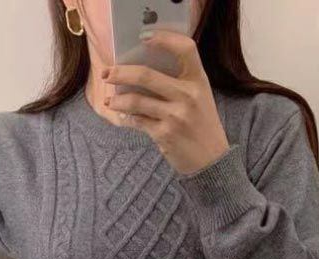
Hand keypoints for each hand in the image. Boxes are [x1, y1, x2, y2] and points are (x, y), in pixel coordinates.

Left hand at [101, 29, 229, 174]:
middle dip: (120, 73)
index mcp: (199, 81)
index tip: (144, 37)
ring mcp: (175, 116)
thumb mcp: (200, 97)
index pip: (185, 49)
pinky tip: (123, 116)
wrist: (212, 161)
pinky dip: (127, 118)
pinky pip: (137, 121)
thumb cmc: (203, 125)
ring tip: (110, 101)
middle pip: (146, 75)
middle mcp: (187, 96)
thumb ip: (180, 82)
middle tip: (107, 73)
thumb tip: (142, 71)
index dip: (164, 39)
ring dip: (118, 100)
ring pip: (136, 100)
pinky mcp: (164, 134)